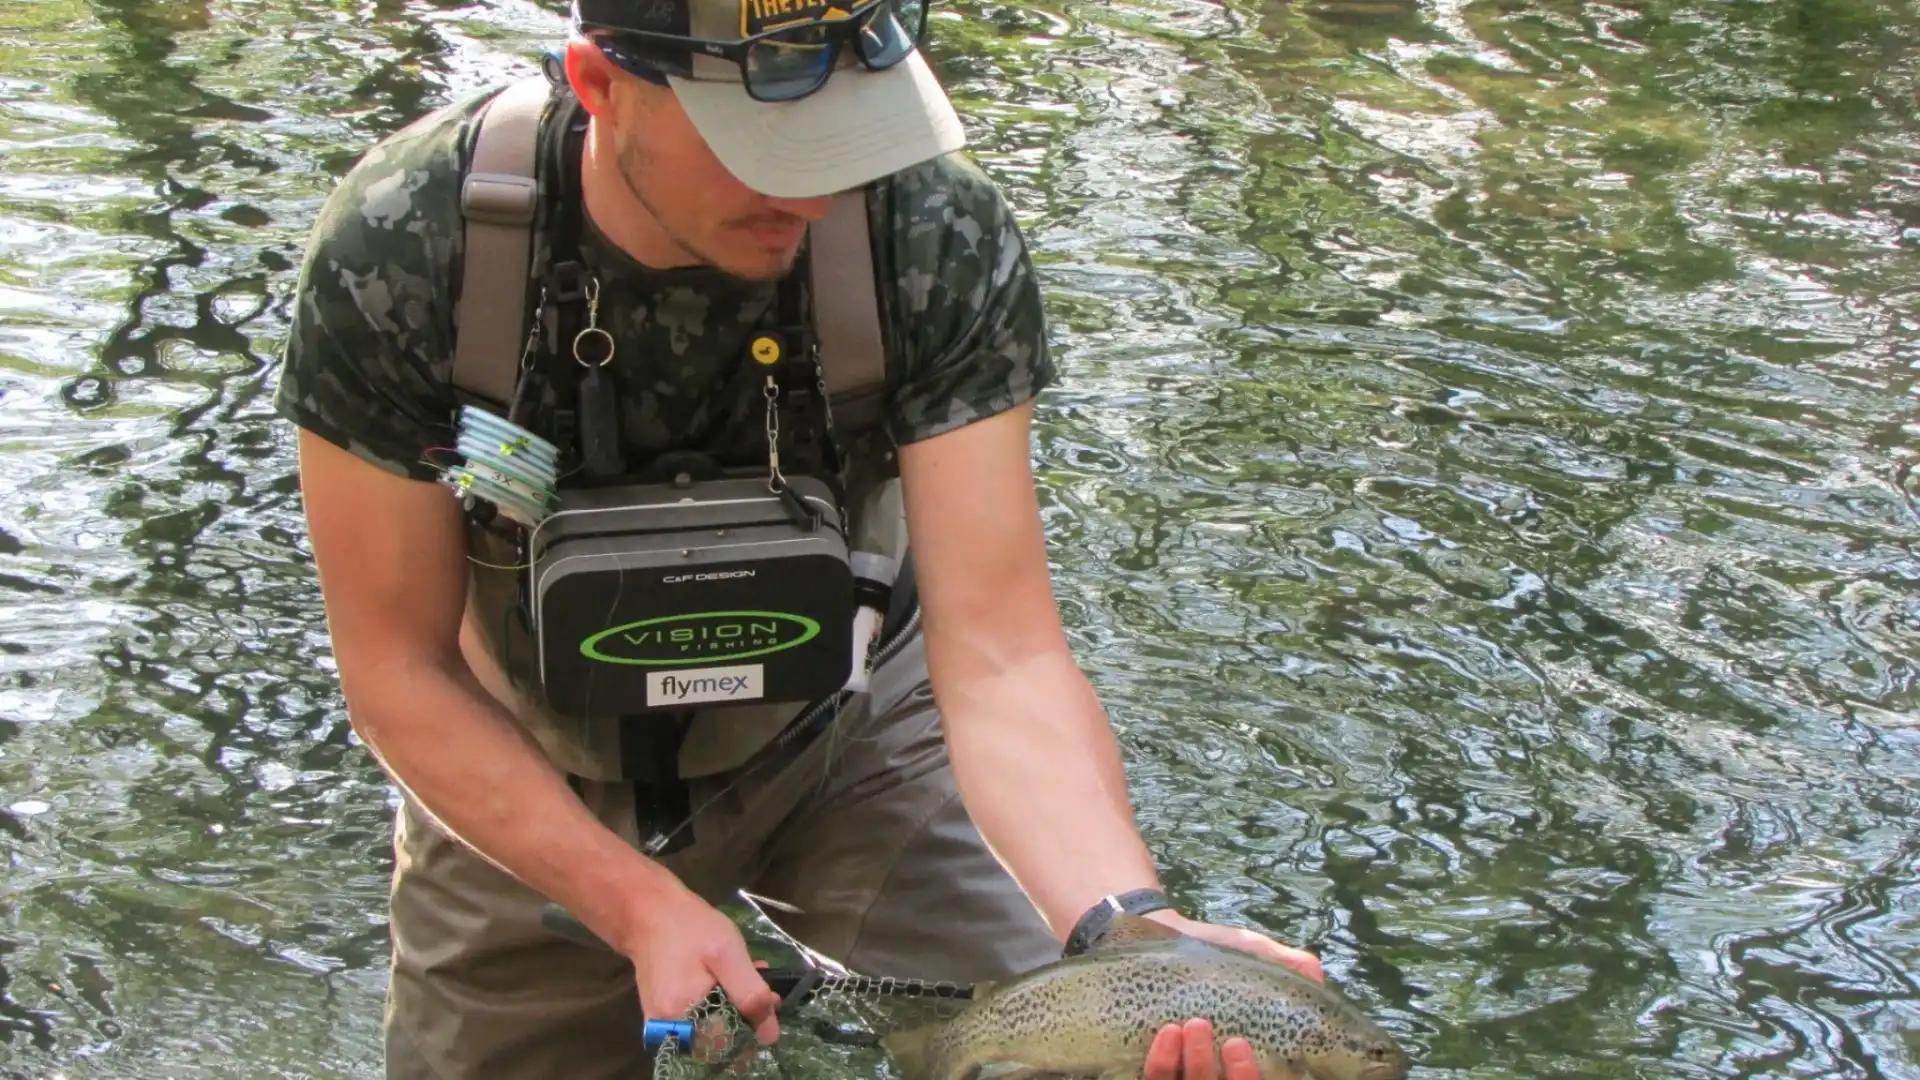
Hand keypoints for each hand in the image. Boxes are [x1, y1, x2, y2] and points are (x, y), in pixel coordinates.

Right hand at [619, 884, 782, 1053]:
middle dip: (744, 1012)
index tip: (768, 1000)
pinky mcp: (660, 1012)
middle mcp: (668, 1028)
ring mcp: (661, 1022)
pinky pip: (696, 1016)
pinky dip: (715, 1000)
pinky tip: (724, 976)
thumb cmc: (690, 928)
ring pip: (710, 1026)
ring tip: (744, 972)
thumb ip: (751, 995)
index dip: (754, 1024)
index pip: (730, 1045)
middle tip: (758, 979)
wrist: (648, 911)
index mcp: (683, 1017)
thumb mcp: (729, 954)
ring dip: (732, 1004)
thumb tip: (769, 1035)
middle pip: (719, 1038)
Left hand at [1138, 911, 1321, 1079]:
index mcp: (1246, 1054)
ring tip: (1196, 1026)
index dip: (1258, 1077)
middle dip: (1237, 1078)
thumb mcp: (1254, 951)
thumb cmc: (1216, 948)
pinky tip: (1169, 1032)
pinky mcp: (1152, 1066)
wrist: (1161, 932)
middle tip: (1234, 1043)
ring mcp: (1182, 1072)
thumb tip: (1315, 977)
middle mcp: (1217, 1069)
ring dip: (1198, 1067)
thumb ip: (1288, 964)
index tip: (1256, 1050)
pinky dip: (1163, 1063)